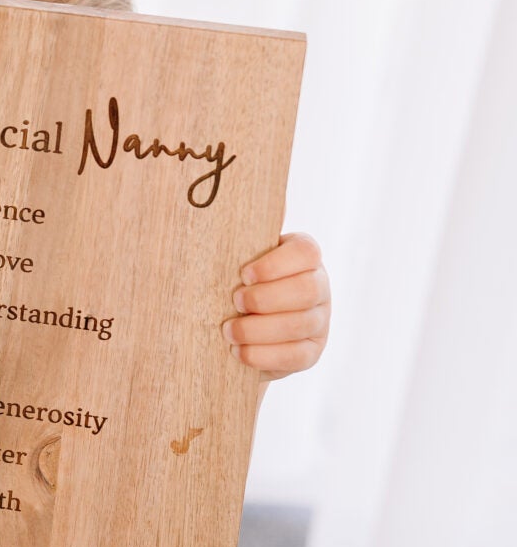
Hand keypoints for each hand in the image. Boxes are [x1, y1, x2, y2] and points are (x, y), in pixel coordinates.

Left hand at [222, 231, 328, 379]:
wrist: (237, 326)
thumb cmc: (234, 281)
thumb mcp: (239, 255)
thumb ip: (246, 231)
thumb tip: (243, 190)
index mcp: (305, 256)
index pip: (306, 252)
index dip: (276, 264)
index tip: (244, 274)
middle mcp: (319, 286)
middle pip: (306, 290)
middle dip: (266, 299)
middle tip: (234, 302)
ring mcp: (319, 320)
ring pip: (300, 325)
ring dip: (259, 329)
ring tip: (228, 330)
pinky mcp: (311, 351)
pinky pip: (295, 356)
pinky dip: (263, 355)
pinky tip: (238, 352)